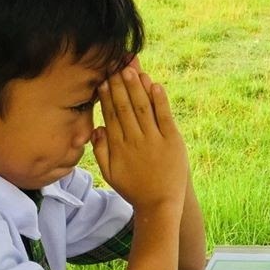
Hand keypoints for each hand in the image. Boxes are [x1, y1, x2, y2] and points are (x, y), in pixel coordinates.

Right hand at [91, 64, 187, 212]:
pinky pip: (165, 117)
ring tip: (131, 69)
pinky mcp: (172, 141)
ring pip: (143, 108)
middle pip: (125, 107)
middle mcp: (135, 141)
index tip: (102, 78)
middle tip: (115, 65)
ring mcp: (154, 140)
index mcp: (118, 147)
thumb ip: (100, 151)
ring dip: (137, 87)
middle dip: (119, 85)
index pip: (111, 115)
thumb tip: (96, 128)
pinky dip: (160, 101)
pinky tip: (155, 85)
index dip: (107, 96)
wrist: (160, 204)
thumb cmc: (134, 188)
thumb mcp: (110, 173)